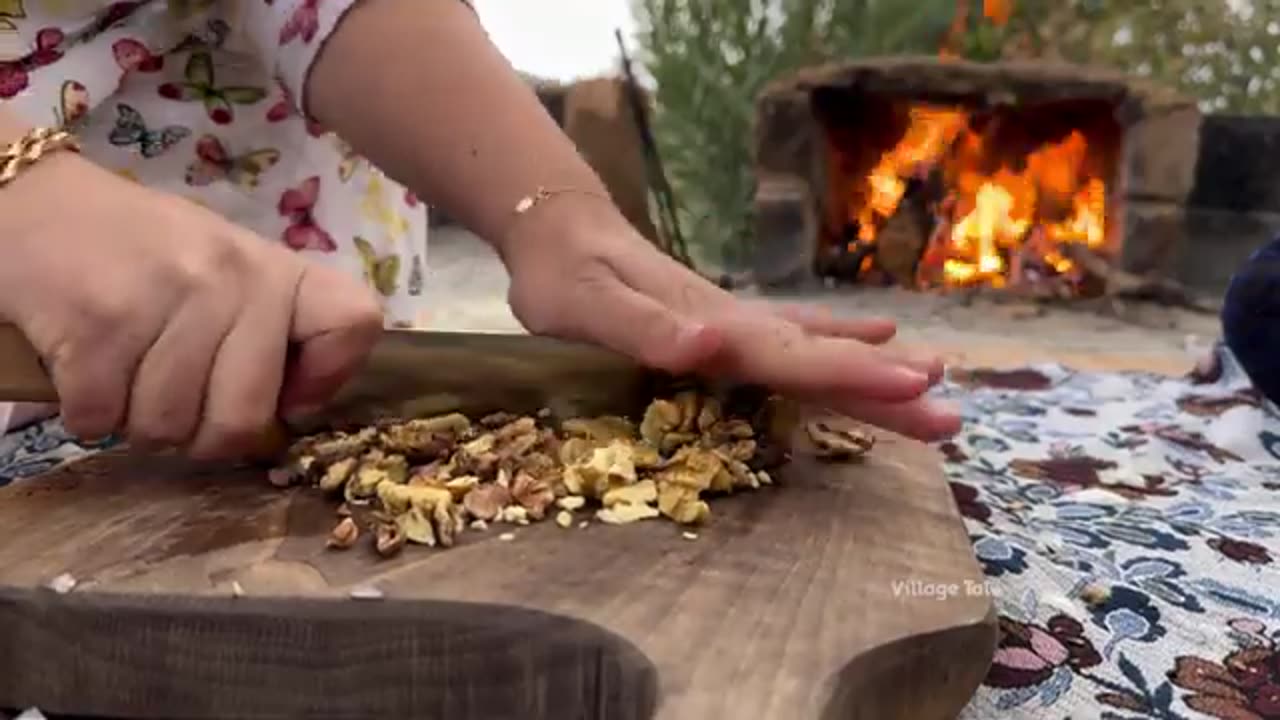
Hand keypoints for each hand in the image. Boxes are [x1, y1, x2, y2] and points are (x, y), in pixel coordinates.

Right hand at [0, 153, 381, 457]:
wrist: (30, 202)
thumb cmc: (139, 251)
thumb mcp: (223, 269)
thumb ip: (266, 329)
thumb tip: (294, 411)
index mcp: (274, 269)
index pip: (354, 322)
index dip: (327, 377)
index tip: (286, 392)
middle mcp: (232, 280)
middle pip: (244, 418)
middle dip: (203, 438)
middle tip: (177, 413)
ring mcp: (165, 300)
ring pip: (168, 427)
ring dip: (137, 426)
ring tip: (125, 383)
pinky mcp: (97, 325)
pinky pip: (102, 418)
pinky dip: (86, 416)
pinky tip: (83, 374)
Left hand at [498, 201, 960, 441]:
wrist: (558, 230)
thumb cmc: (563, 276)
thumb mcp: (587, 306)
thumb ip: (645, 328)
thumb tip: (709, 347)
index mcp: (712, 329)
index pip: (793, 359)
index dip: (852, 378)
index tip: (914, 390)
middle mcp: (735, 326)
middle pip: (820, 361)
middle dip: (884, 390)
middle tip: (953, 416)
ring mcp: (734, 322)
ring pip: (815, 350)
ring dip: (871, 370)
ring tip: (937, 382)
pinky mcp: (724, 323)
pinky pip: (792, 335)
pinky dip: (835, 338)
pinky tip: (874, 337)